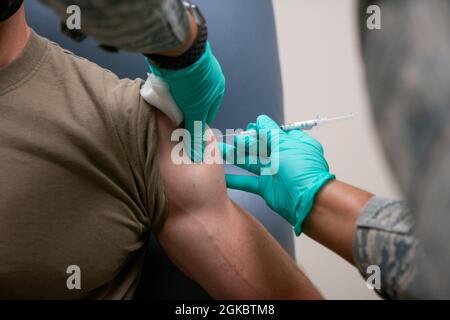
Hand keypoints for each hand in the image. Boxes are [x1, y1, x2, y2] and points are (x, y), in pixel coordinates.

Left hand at [147, 42, 224, 161]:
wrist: (178, 51)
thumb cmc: (194, 82)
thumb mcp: (196, 109)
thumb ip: (195, 128)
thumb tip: (196, 149)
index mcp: (217, 90)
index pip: (207, 114)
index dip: (196, 125)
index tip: (185, 134)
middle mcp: (207, 81)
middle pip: (194, 105)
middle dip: (184, 115)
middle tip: (171, 126)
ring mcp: (192, 72)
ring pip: (182, 95)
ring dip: (174, 103)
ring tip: (163, 113)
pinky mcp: (177, 66)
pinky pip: (172, 84)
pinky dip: (167, 92)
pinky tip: (160, 98)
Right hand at [219, 115, 334, 234]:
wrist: (307, 202)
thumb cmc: (303, 171)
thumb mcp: (286, 144)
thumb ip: (270, 132)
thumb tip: (261, 120)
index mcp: (293, 144)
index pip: (273, 133)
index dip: (260, 130)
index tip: (249, 128)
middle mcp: (283, 158)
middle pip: (259, 146)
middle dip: (245, 142)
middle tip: (234, 139)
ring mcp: (273, 173)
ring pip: (250, 161)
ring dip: (235, 156)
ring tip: (219, 151)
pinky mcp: (265, 187)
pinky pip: (247, 181)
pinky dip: (235, 179)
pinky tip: (222, 176)